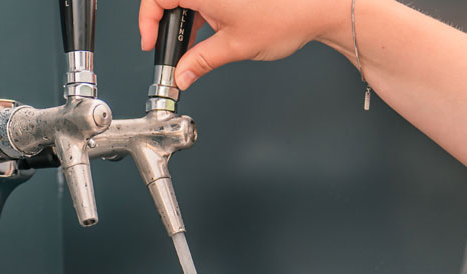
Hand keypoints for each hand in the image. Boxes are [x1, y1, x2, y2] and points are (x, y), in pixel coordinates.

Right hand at [138, 0, 352, 89]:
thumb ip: (200, 62)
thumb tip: (182, 74)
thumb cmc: (283, 17)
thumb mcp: (233, 47)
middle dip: (167, 24)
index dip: (148, 22)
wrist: (318, 6)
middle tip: (171, 50)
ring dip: (187, 18)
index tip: (151, 43)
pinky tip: (210, 32)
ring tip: (195, 45)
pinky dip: (203, 12)